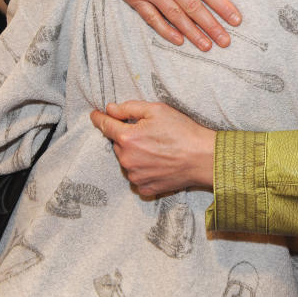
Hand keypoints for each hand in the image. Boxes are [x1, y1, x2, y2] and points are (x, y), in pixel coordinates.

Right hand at [61, 0, 241, 49]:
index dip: (222, 6)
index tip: (236, 20)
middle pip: (193, 8)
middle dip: (211, 26)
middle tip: (225, 42)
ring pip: (174, 16)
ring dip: (191, 33)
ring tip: (206, 46)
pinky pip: (151, 18)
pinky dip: (164, 30)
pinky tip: (178, 40)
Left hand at [91, 101, 215, 195]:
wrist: (203, 157)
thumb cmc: (182, 131)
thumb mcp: (157, 110)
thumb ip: (129, 108)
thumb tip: (110, 109)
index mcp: (128, 138)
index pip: (105, 126)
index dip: (99, 118)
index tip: (95, 115)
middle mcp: (127, 159)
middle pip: (118, 144)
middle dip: (127, 138)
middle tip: (150, 134)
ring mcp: (135, 176)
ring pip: (127, 161)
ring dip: (135, 155)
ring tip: (157, 150)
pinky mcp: (145, 188)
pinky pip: (136, 177)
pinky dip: (143, 170)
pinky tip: (158, 164)